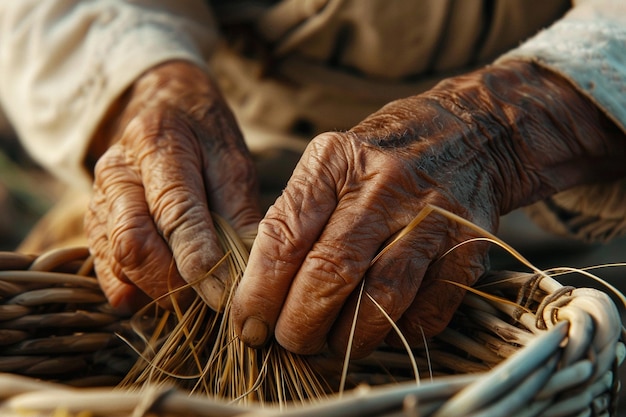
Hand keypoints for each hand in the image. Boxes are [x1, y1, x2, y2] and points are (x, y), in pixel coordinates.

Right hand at [85, 61, 261, 311]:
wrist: (162, 109)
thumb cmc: (206, 138)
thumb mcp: (233, 160)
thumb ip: (239, 210)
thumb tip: (250, 268)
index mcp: (157, 145)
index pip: (175, 212)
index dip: (200, 259)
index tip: (225, 295)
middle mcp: (117, 172)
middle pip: (134, 243)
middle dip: (174, 282)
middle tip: (211, 300)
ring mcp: (98, 198)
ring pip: (117, 260)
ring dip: (156, 289)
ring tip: (194, 298)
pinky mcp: (94, 222)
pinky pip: (104, 267)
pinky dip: (133, 291)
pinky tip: (161, 296)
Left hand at [232, 60, 625, 357]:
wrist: (470, 134)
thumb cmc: (382, 158)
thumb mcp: (330, 164)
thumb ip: (296, 217)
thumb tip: (259, 295)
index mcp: (336, 160)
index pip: (285, 237)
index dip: (259, 293)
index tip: (248, 323)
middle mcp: (385, 184)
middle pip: (330, 274)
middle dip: (299, 324)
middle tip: (289, 341)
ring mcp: (433, 216)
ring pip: (381, 300)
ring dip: (347, 338)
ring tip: (331, 343)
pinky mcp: (470, 248)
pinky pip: (427, 312)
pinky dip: (396, 333)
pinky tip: (380, 328)